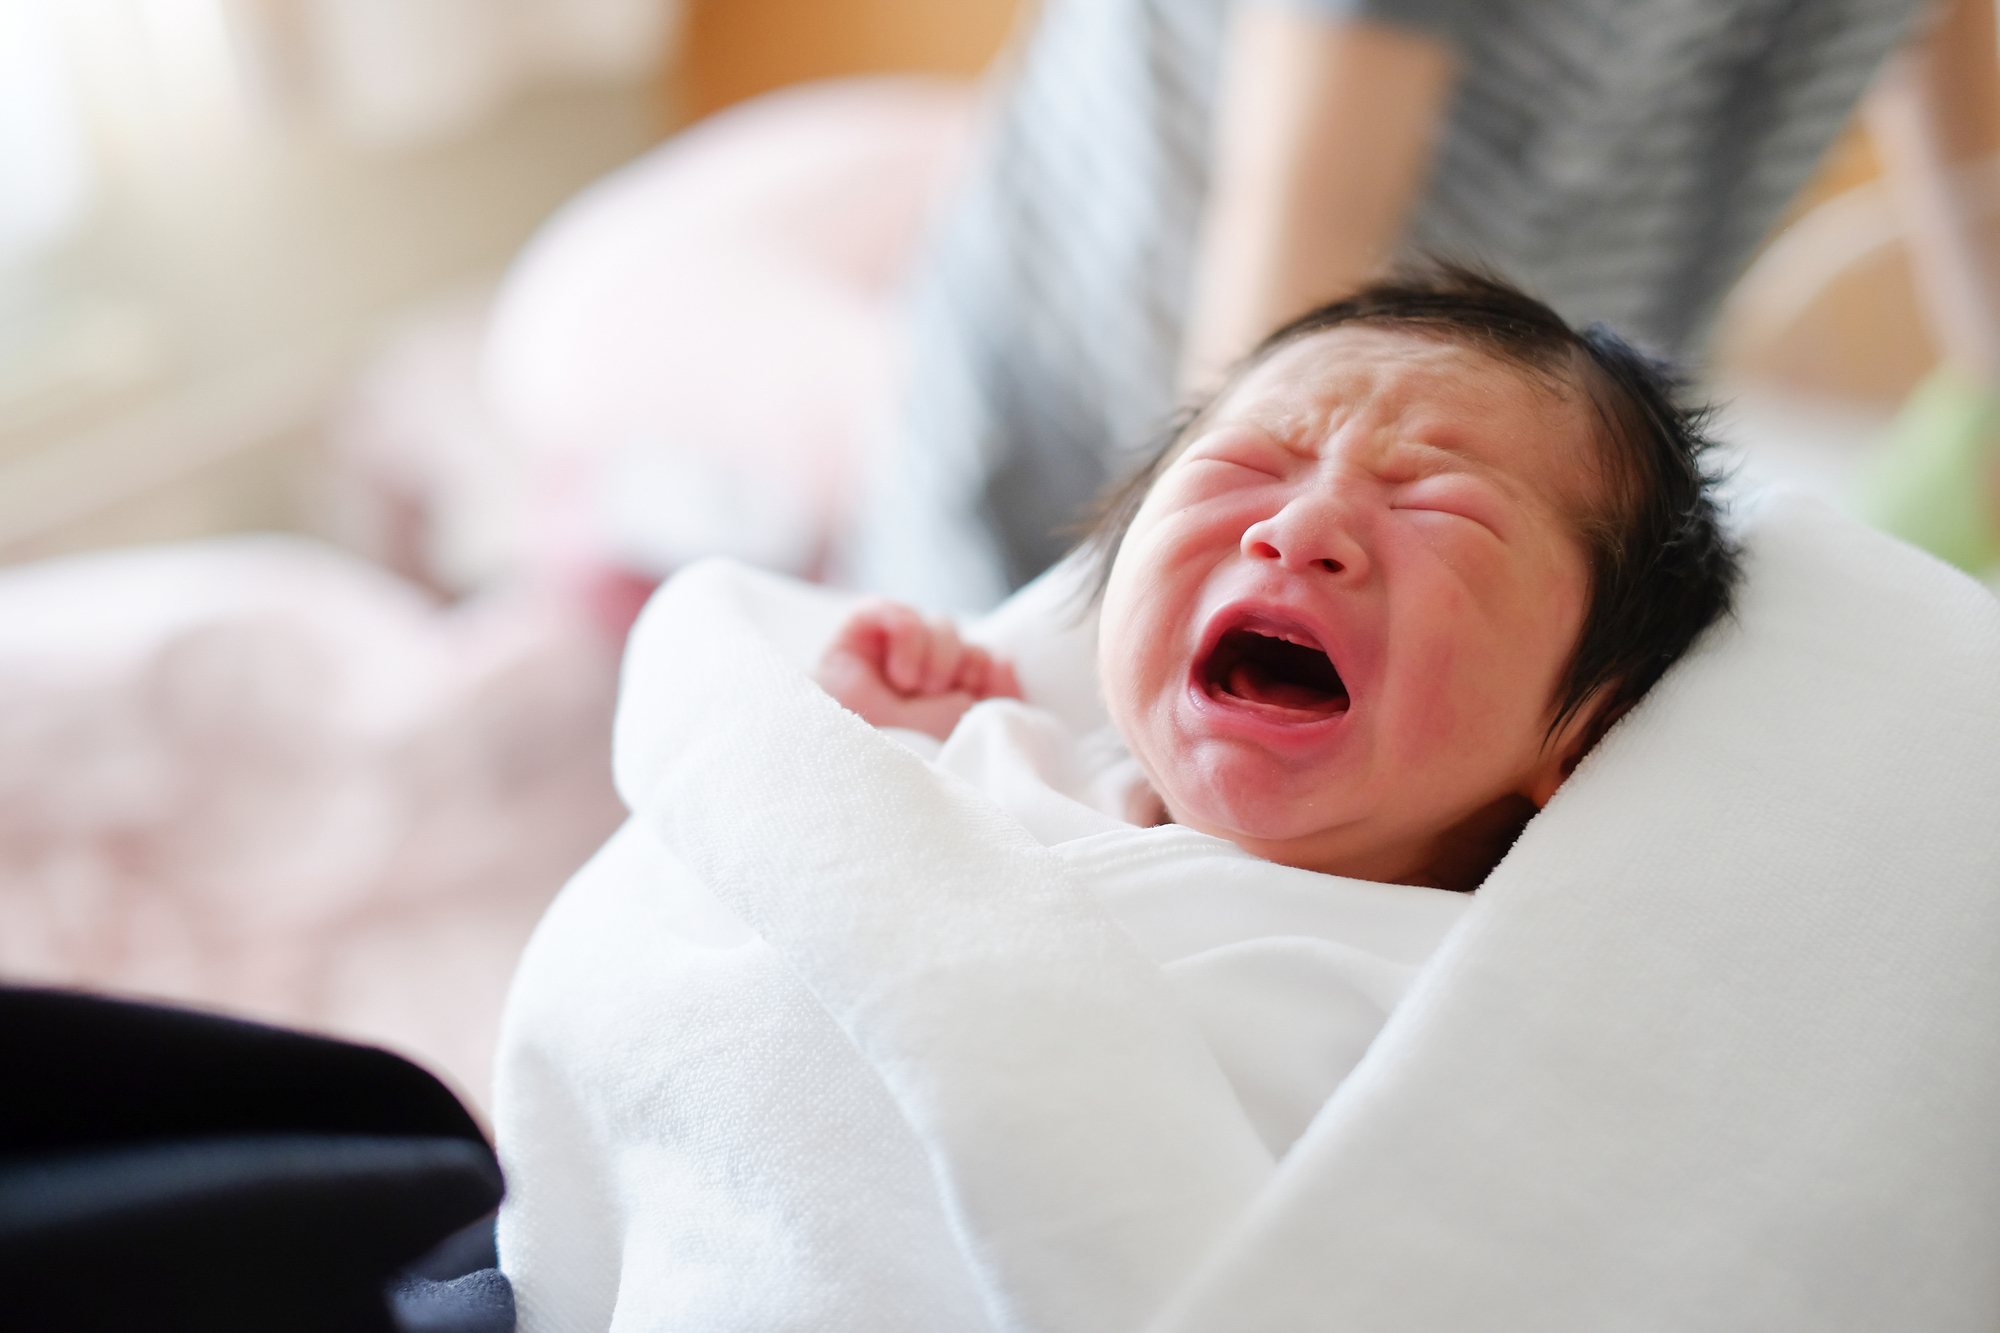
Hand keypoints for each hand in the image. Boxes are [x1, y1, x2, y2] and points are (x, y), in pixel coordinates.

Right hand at [815, 601, 1021, 739]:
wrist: (831, 752)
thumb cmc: (889, 749)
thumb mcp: (950, 730)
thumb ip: (990, 697)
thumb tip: (1005, 658)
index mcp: (950, 696)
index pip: (993, 667)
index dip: (991, 680)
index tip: (968, 703)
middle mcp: (927, 668)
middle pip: (973, 645)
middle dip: (962, 671)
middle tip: (934, 698)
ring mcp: (898, 646)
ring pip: (945, 625)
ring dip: (937, 658)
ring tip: (910, 688)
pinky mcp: (868, 624)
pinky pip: (905, 612)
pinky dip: (910, 638)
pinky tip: (897, 672)